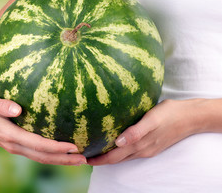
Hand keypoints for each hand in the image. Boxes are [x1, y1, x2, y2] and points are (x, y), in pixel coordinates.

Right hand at [0, 92, 86, 165]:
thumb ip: (2, 105)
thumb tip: (17, 109)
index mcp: (10, 135)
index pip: (37, 145)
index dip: (56, 148)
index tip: (73, 147)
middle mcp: (15, 145)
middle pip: (43, 156)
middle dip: (64, 159)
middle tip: (84, 159)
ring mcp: (16, 147)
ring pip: (41, 158)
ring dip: (60, 160)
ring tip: (79, 160)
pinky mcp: (18, 145)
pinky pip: (37, 153)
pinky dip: (52, 155)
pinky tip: (64, 153)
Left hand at [88, 99, 203, 164]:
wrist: (190, 117)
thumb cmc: (169, 114)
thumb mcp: (152, 120)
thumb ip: (135, 132)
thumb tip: (118, 143)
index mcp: (139, 146)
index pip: (114, 157)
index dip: (99, 160)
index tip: (85, 158)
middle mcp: (141, 150)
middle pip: (117, 159)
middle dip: (101, 159)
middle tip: (86, 154)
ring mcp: (147, 148)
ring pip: (124, 156)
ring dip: (110, 156)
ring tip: (97, 150)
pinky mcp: (151, 144)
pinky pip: (131, 151)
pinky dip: (120, 150)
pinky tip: (116, 143)